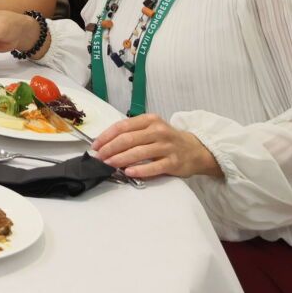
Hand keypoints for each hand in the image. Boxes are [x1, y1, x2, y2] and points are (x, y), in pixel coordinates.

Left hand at [90, 113, 220, 179]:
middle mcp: (158, 131)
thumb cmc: (167, 140)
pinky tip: (128, 172)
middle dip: (110, 149)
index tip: (95, 146)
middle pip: (128, 139)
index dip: (106, 136)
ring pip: (139, 152)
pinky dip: (140, 170)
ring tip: (108, 164)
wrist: (196, 150)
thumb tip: (105, 144)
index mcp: (149, 120)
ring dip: (120, 159)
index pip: (122, 126)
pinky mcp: (174, 162)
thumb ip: (132, 133)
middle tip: (99, 157)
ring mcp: (167, 146)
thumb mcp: (151, 129)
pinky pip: (154, 167)